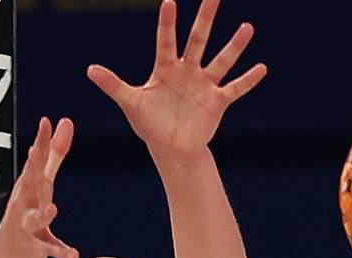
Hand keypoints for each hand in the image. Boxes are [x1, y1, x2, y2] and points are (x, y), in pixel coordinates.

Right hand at [0, 117, 78, 257]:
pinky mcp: (37, 246)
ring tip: (52, 208)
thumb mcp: (41, 183)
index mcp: (30, 186)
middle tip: (36, 150)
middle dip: (33, 167)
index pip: (36, 160)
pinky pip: (49, 249)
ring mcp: (29, 225)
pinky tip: (73, 254)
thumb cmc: (26, 212)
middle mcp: (26, 203)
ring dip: (43, 213)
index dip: (41, 141)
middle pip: (29, 182)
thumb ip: (55, 156)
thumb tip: (65, 124)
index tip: (46, 121)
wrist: (6, 253)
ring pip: (35, 218)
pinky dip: (60, 251)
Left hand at [87, 0, 266, 161]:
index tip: (170, 1)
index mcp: (165, 68)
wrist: (171, 148)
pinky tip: (262, 67)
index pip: (166, 40)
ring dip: (234, 46)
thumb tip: (89, 69)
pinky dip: (248, 80)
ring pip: (221, 61)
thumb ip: (113, 85)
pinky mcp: (217, 101)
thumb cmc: (149, 124)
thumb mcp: (131, 103)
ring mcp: (204, 85)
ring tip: (247, 27)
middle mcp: (187, 71)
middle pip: (198, 40)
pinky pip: (235, 88)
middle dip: (206, 18)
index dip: (167, 22)